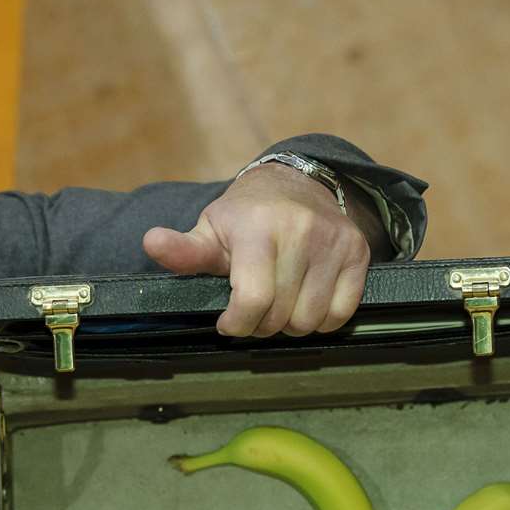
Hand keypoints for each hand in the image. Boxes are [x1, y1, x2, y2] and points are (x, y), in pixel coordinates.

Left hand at [143, 162, 369, 337]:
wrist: (297, 184)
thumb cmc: (245, 217)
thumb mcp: (210, 229)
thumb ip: (183, 249)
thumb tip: (151, 243)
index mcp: (258, 228)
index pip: (252, 299)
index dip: (236, 324)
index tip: (227, 322)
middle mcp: (301, 231)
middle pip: (280, 317)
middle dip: (261, 325)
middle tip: (254, 310)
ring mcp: (334, 241)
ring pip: (310, 321)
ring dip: (290, 325)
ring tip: (279, 304)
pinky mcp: (358, 252)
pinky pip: (341, 312)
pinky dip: (322, 320)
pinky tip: (306, 301)